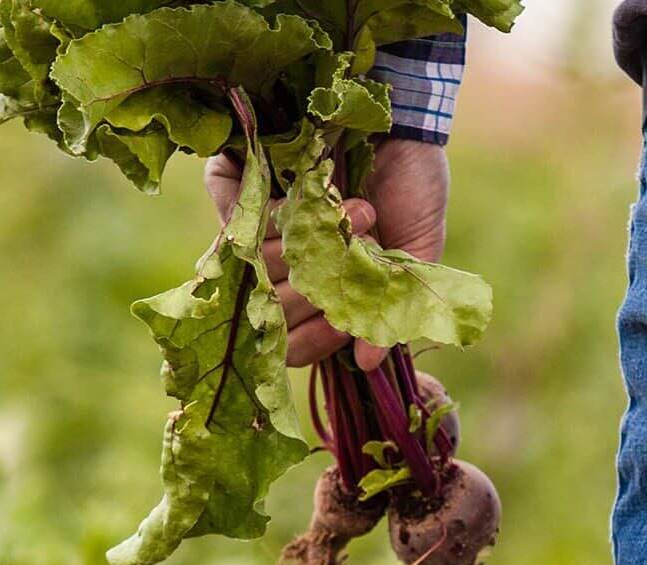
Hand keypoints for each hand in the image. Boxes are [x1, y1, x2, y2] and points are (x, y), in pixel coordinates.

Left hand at [205, 138, 450, 370]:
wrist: (403, 118)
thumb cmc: (413, 185)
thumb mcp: (414, 251)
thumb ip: (392, 306)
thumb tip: (367, 364)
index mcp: (329, 287)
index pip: (295, 342)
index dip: (313, 341)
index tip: (343, 324)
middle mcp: (290, 261)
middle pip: (271, 309)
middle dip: (316, 289)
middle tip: (360, 252)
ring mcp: (263, 224)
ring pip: (254, 266)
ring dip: (310, 244)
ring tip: (358, 211)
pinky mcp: (242, 184)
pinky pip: (232, 214)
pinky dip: (271, 210)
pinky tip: (312, 195)